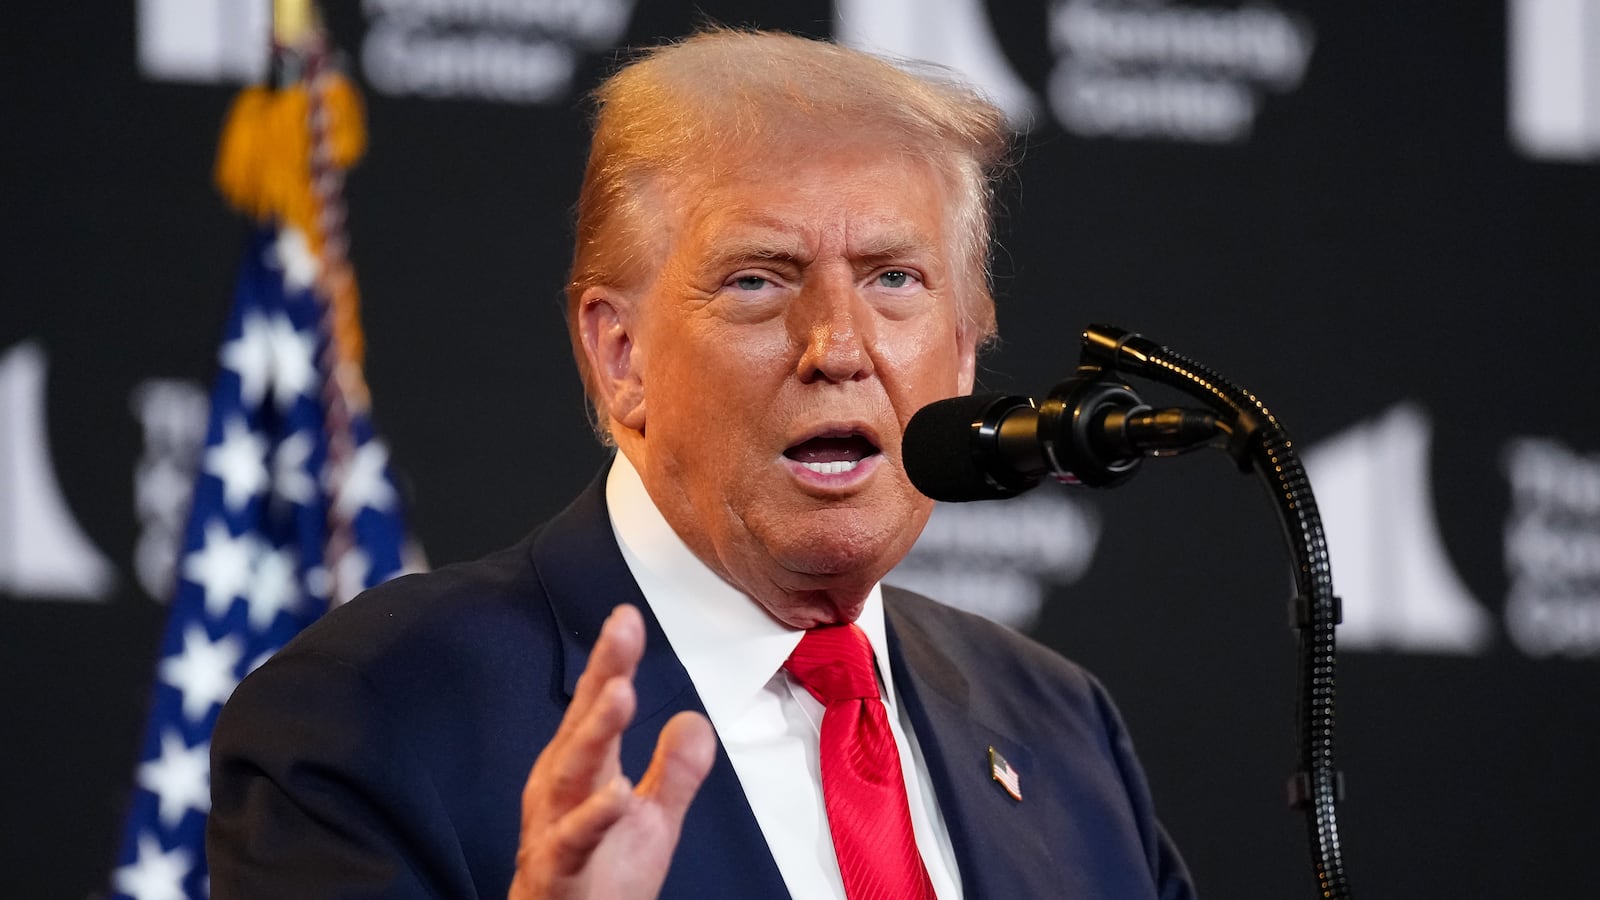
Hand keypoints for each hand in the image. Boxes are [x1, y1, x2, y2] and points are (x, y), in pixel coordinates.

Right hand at [508, 605, 716, 899]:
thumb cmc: (600, 880)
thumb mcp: (652, 819)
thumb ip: (676, 770)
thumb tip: (695, 718)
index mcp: (581, 772)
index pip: (595, 706)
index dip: (610, 660)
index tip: (627, 617)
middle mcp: (559, 792)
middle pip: (581, 726)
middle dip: (602, 677)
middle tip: (622, 634)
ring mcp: (554, 830)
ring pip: (570, 775)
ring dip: (595, 732)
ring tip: (622, 693)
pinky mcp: (559, 872)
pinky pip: (573, 842)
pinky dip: (593, 818)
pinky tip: (617, 794)